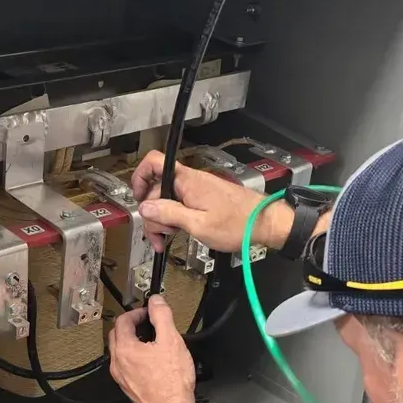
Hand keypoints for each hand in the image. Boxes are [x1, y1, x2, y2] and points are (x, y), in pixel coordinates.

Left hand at [109, 296, 195, 402]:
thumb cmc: (172, 381)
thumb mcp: (171, 340)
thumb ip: (162, 316)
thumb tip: (156, 301)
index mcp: (124, 349)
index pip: (122, 321)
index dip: (136, 312)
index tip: (149, 312)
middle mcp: (117, 363)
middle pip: (117, 335)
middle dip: (131, 325)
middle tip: (147, 323)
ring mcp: (121, 377)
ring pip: (120, 351)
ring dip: (132, 340)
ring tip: (151, 340)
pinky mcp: (128, 387)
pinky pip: (126, 365)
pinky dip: (134, 356)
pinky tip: (151, 360)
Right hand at [131, 151, 291, 252]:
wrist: (265, 223)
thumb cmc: (239, 224)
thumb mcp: (198, 225)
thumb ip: (170, 214)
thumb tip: (146, 207)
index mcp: (187, 181)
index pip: (154, 163)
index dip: (139, 177)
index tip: (137, 199)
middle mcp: (191, 180)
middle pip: (158, 188)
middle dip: (153, 213)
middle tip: (157, 237)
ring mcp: (198, 188)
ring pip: (169, 199)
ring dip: (164, 219)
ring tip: (168, 239)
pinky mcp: (204, 197)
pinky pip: (182, 203)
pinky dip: (176, 218)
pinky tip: (179, 232)